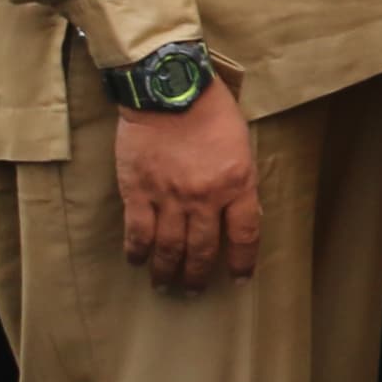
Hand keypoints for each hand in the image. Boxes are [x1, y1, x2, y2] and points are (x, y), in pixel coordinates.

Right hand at [115, 82, 260, 294]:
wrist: (168, 89)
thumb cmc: (211, 110)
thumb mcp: (240, 144)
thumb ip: (238, 181)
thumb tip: (237, 213)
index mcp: (237, 183)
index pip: (245, 235)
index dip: (243, 262)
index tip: (239, 280)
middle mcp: (204, 197)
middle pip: (203, 250)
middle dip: (199, 276)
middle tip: (194, 292)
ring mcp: (169, 197)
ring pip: (168, 248)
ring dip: (167, 272)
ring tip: (166, 286)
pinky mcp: (138, 192)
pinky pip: (137, 232)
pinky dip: (136, 252)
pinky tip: (137, 262)